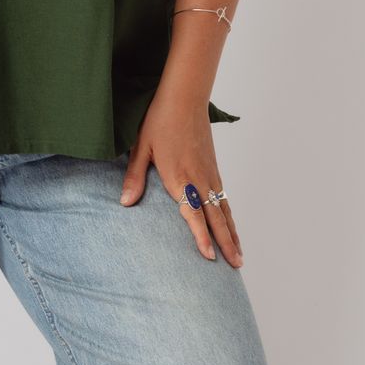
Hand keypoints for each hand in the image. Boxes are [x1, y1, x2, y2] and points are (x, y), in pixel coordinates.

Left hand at [119, 94, 243, 267]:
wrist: (184, 97)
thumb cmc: (159, 121)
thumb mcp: (141, 147)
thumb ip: (135, 177)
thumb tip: (125, 203)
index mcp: (180, 176)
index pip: (193, 213)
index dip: (201, 236)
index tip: (209, 257)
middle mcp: (199, 178)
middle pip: (216, 216)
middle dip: (225, 243)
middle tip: (236, 266)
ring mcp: (209, 173)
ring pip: (224, 209)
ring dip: (232, 232)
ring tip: (239, 255)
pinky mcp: (213, 167)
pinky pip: (224, 196)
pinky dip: (230, 214)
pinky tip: (231, 224)